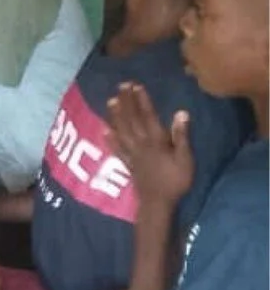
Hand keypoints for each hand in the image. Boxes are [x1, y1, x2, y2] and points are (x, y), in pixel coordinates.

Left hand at [106, 83, 193, 205]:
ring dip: (116, 116)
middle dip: (127, 102)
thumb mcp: (185, 158)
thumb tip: (181, 112)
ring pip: (122, 131)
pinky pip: (117, 149)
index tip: (136, 85)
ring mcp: (132, 154)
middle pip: (132, 120)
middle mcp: (141, 144)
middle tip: (121, 86)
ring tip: (111, 101)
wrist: (158, 204)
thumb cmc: (176, 181)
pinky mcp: (127, 164)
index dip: (142, 100)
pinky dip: (110, 139)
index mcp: (157, 141)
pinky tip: (105, 130)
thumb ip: (181, 135)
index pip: (148, 116)